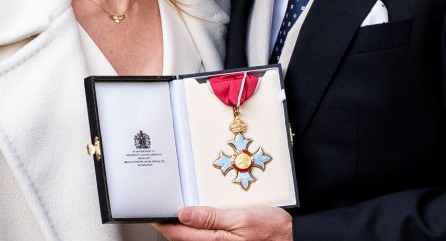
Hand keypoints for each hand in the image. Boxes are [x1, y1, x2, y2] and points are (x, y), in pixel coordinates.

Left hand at [154, 205, 291, 240]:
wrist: (292, 237)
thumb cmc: (271, 227)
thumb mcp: (241, 217)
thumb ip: (210, 218)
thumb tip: (183, 214)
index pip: (178, 234)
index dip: (162, 222)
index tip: (153, 211)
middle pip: (182, 239)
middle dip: (170, 225)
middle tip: (160, 208)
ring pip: (192, 240)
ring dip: (182, 228)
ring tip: (175, 213)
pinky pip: (205, 239)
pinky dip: (197, 230)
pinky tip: (197, 220)